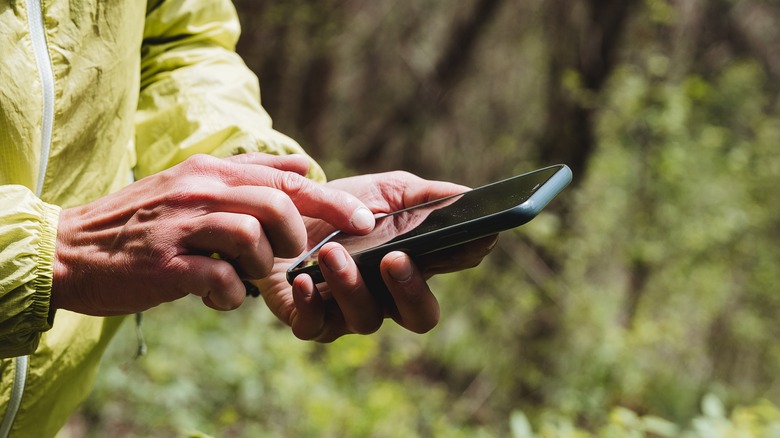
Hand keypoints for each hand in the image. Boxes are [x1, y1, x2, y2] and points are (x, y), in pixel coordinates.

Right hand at [51, 153, 375, 314]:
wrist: (72, 249)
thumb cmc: (144, 221)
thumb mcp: (193, 183)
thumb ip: (249, 174)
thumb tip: (306, 166)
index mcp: (212, 170)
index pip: (288, 179)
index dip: (334, 200)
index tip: (365, 221)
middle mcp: (199, 190)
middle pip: (279, 203)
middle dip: (299, 235)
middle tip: (292, 255)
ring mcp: (181, 226)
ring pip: (252, 236)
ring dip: (263, 264)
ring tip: (247, 273)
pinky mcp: (164, 264)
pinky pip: (218, 278)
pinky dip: (229, 294)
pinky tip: (217, 295)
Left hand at [256, 171, 497, 341]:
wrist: (280, 211)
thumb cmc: (340, 206)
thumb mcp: (385, 191)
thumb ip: (426, 196)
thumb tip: (469, 195)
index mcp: (415, 262)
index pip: (454, 266)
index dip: (464, 254)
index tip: (469, 234)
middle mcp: (388, 295)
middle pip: (420, 315)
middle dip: (411, 290)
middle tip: (394, 259)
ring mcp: (349, 311)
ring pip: (366, 320)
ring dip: (351, 286)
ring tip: (331, 252)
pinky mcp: (308, 318)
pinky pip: (315, 327)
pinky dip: (310, 305)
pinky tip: (303, 279)